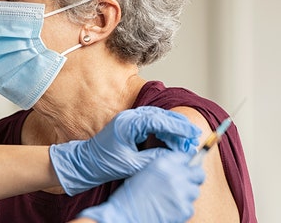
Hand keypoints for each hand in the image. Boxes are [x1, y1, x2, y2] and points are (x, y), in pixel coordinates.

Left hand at [49, 106, 200, 194]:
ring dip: (172, 128)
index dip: (178, 127)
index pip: (159, 120)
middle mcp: (129, 117)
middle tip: (194, 136)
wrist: (86, 163)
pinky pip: (152, 123)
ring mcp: (129, 119)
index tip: (192, 133)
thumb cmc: (104, 163)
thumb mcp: (132, 164)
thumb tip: (175, 155)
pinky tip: (172, 139)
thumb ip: (154, 158)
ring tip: (186, 139)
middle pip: (161, 116)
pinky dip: (164, 130)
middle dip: (179, 126)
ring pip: (158, 118)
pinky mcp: (130, 124)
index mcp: (128, 123)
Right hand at [78, 152, 204, 222]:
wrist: (125, 215)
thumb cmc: (130, 197)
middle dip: (194, 178)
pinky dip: (182, 209)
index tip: (187, 168)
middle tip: (187, 183)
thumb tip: (181, 169)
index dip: (187, 163)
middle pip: (198, 173)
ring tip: (171, 199)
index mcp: (163, 163)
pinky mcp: (184, 209)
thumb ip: (164, 169)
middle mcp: (175, 175)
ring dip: (186, 195)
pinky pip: (190, 207)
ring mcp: (181, 192)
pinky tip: (169, 209)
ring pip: (195, 191)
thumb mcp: (145, 173)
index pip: (186, 157)